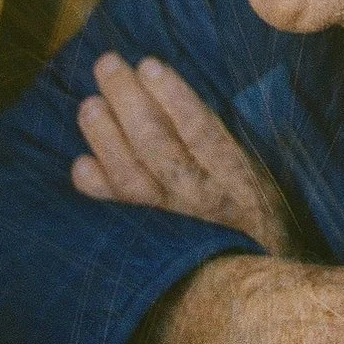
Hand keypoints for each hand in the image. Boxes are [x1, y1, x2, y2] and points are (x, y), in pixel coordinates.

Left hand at [75, 54, 287, 253]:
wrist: (254, 279)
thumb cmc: (256, 210)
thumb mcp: (261, 174)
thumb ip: (226, 140)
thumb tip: (173, 90)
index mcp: (239, 178)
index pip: (203, 132)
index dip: (174, 98)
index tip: (149, 65)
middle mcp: (204, 200)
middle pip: (158, 147)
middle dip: (129, 101)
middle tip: (108, 64)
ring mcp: (174, 221)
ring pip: (133, 178)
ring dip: (106, 137)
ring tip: (90, 104)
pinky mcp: (152, 237)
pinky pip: (120, 211)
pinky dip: (98, 187)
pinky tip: (81, 163)